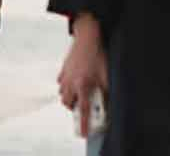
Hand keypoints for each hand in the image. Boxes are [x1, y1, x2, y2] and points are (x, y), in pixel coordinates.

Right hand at [57, 14, 106, 137]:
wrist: (88, 36)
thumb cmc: (98, 53)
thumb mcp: (107, 72)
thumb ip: (106, 88)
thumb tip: (108, 100)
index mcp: (83, 84)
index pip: (83, 109)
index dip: (84, 122)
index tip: (84, 132)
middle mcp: (71, 83)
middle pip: (68, 104)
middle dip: (74, 107)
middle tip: (83, 104)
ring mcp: (65, 76)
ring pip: (63, 94)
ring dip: (70, 96)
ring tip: (80, 91)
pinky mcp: (63, 69)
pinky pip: (62, 83)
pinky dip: (67, 85)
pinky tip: (75, 79)